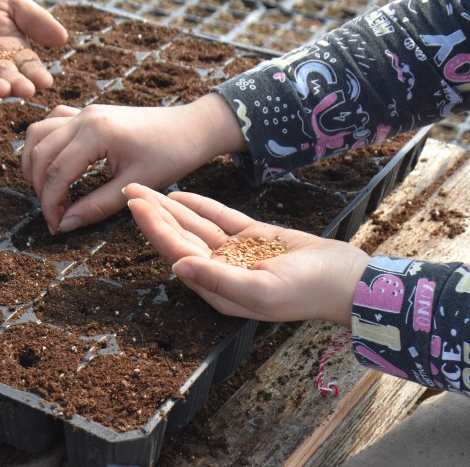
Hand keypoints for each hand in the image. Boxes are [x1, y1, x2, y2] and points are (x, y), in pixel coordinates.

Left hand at [0, 0, 67, 98]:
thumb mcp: (12, 2)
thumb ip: (34, 19)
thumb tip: (63, 38)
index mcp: (12, 51)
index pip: (27, 66)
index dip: (36, 74)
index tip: (45, 81)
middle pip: (6, 77)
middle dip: (15, 84)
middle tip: (26, 91)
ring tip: (1, 91)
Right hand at [21, 93, 245, 233]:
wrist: (191, 128)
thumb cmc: (171, 156)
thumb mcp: (133, 186)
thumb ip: (96, 206)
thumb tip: (64, 224)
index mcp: (97, 133)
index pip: (57, 172)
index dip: (51, 204)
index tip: (56, 226)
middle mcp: (84, 117)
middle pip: (40, 153)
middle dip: (40, 188)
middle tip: (55, 215)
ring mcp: (84, 111)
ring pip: (37, 133)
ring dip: (35, 163)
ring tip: (48, 191)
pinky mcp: (88, 112)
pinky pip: (51, 122)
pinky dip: (44, 143)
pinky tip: (55, 164)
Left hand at [123, 183, 367, 325]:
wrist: (351, 281)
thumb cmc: (310, 291)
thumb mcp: (263, 291)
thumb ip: (218, 280)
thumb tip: (176, 267)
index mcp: (218, 288)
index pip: (177, 252)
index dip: (154, 228)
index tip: (135, 205)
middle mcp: (221, 271)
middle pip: (180, 237)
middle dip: (154, 214)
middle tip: (130, 188)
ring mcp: (237, 254)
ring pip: (196, 226)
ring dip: (171, 207)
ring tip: (146, 189)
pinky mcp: (254, 237)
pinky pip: (221, 219)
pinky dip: (201, 206)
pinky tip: (181, 195)